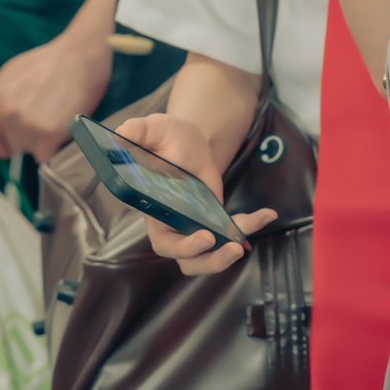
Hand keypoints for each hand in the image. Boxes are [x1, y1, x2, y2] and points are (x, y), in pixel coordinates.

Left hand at [0, 32, 112, 163]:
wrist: (82, 51)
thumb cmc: (56, 59)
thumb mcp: (16, 73)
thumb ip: (7, 100)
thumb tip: (10, 125)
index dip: (4, 145)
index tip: (16, 145)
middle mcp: (6, 112)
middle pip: (15, 145)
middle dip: (30, 138)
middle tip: (50, 119)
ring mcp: (26, 124)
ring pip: (33, 151)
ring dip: (46, 142)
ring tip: (60, 118)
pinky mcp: (47, 133)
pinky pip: (48, 155)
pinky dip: (58, 147)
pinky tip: (67, 128)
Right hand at [115, 112, 276, 274]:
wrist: (188, 139)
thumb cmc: (166, 137)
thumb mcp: (154, 128)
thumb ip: (138, 130)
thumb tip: (123, 133)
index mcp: (155, 210)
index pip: (164, 241)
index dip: (184, 246)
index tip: (205, 236)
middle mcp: (173, 225)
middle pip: (187, 259)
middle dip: (210, 260)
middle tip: (231, 248)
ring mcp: (193, 226)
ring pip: (204, 258)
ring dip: (224, 257)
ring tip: (243, 244)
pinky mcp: (211, 219)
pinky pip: (228, 233)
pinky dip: (249, 226)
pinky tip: (267, 214)